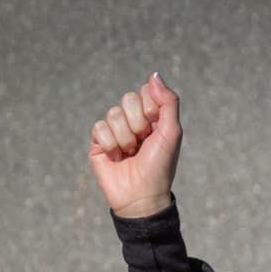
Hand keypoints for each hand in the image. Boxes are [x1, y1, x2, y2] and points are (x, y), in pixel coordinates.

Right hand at [88, 71, 181, 218]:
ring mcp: (114, 131)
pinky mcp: (98, 143)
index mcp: (151, 117)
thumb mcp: (172, 133)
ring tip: (130, 154)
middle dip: (138, 124)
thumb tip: (154, 75)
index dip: (150, 109)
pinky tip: (116, 158)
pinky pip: (99, 127)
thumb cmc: (160, 167)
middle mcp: (132, 121)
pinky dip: (110, 144)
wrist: (142, 196)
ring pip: (113, 114)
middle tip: (143, 143)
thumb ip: (168, 102)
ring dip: (125, 138)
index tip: (156, 128)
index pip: (145, 92)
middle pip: (128, 99)